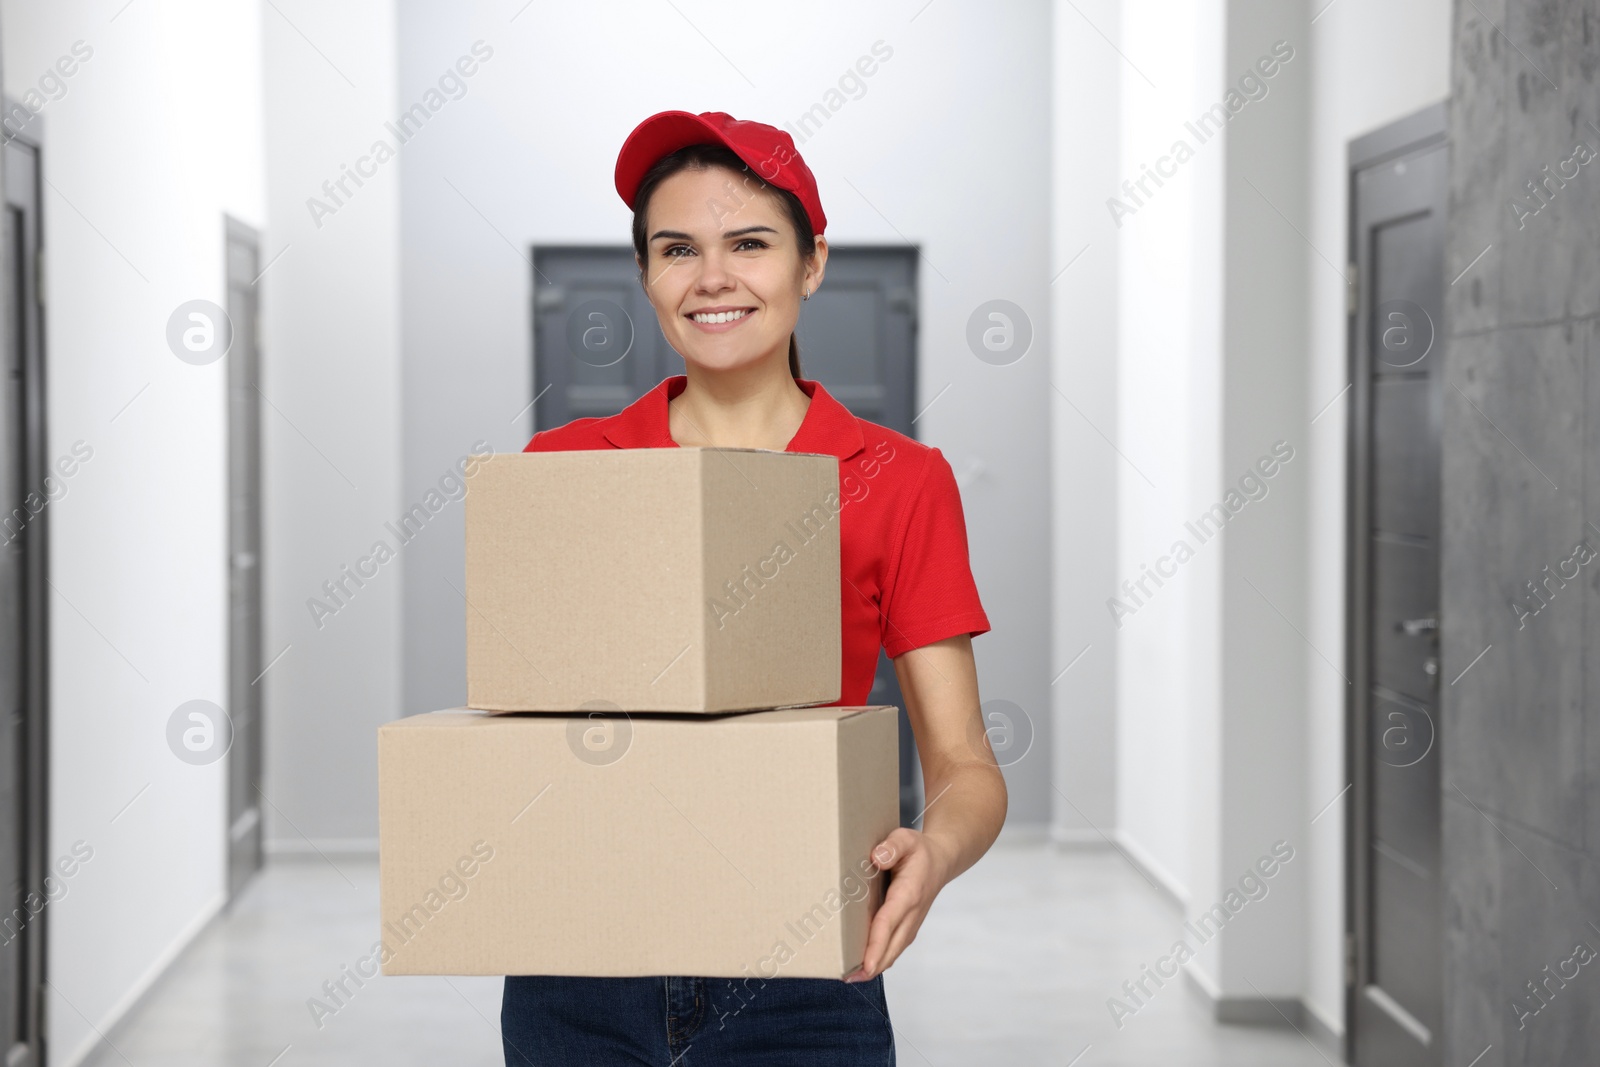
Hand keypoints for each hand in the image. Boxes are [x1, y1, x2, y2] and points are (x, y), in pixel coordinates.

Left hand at [843, 826, 953, 981]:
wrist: (942, 861)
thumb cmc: (919, 851)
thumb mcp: (906, 839)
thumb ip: (892, 847)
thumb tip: (876, 858)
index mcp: (909, 894)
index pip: (889, 923)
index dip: (876, 945)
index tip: (865, 966)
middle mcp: (911, 914)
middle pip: (891, 947)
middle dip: (871, 965)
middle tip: (846, 978)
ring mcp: (911, 924)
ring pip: (893, 952)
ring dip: (874, 966)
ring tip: (850, 977)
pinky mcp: (907, 927)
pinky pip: (893, 948)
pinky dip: (879, 959)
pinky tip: (863, 967)